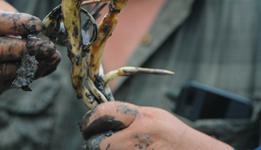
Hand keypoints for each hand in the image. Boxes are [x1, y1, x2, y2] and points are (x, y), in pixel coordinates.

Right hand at [0, 0, 60, 101]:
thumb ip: (3, 11)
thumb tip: (31, 25)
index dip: (16, 23)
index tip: (38, 24)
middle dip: (28, 48)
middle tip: (49, 45)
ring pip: (6, 70)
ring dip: (33, 65)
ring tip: (53, 57)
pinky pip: (10, 83)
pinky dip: (31, 75)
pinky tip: (46, 66)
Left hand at [80, 101, 232, 149]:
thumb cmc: (172, 135)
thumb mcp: (151, 115)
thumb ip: (127, 115)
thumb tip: (100, 115)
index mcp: (141, 118)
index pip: (103, 113)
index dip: (90, 120)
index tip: (89, 125)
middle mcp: (138, 139)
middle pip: (97, 143)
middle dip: (95, 142)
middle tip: (98, 140)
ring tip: (121, 147)